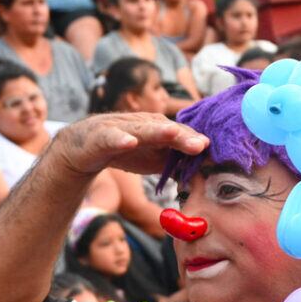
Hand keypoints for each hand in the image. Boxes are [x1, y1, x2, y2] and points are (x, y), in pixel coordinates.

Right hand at [53, 113, 207, 178]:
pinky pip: (112, 137)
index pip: (182, 136)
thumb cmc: (125, 151)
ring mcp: (122, 128)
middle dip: (185, 136)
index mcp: (159, 130)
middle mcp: (144, 125)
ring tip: (172, 133)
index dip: (197, 144)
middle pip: (168, 130)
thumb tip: (202, 176)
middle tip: (202, 145)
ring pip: (142, 129)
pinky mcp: (101, 136)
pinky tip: (129, 142)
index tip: (216, 154)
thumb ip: (176, 164)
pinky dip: (120, 138)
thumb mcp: (154, 160)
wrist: (84, 148)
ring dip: (158, 131)